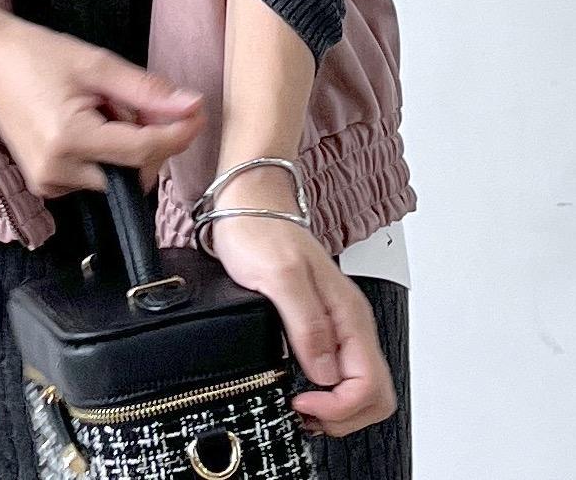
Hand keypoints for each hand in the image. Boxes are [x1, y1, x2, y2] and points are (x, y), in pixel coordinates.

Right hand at [0, 11, 205, 196]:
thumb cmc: (37, 55)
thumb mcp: (97, 64)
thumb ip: (147, 91)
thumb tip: (192, 107)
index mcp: (70, 139)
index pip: (143, 151)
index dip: (177, 135)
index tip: (198, 115)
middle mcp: (58, 170)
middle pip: (133, 170)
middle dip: (146, 139)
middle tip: (126, 99)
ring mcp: (49, 183)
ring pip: (116, 176)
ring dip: (124, 146)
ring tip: (98, 108)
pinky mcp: (45, 185)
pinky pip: (95, 178)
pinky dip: (104, 155)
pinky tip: (86, 124)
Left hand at [208, 169, 396, 439]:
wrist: (248, 206)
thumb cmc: (260, 231)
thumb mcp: (278, 276)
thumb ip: (306, 324)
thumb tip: (324, 373)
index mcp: (348, 313)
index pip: (369, 384)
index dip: (338, 407)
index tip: (302, 402)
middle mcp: (349, 323)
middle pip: (375, 395)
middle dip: (343, 416)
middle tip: (304, 412)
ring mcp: (337, 327)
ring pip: (360, 389)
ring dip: (336, 409)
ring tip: (300, 406)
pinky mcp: (321, 327)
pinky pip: (340, 375)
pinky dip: (326, 395)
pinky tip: (299, 390)